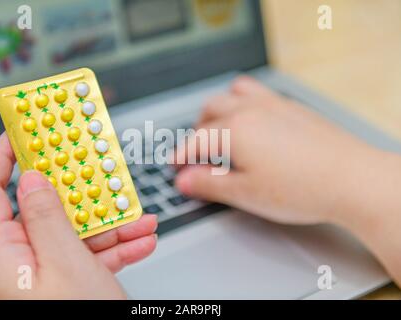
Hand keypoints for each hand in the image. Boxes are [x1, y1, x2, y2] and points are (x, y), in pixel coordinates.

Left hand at [0, 133, 156, 298]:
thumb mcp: (66, 263)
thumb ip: (47, 216)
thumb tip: (32, 179)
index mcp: (0, 260)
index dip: (4, 159)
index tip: (24, 133)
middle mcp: (16, 268)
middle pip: (43, 212)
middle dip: (79, 193)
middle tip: (94, 169)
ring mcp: (42, 279)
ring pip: (72, 235)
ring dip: (108, 223)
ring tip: (136, 214)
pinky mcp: (65, 288)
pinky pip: (87, 258)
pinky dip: (114, 248)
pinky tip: (139, 240)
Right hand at [174, 76, 400, 285]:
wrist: (352, 179)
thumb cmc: (302, 188)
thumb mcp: (245, 193)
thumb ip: (209, 184)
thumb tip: (184, 180)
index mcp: (235, 129)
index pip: (195, 140)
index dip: (180, 156)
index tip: (175, 167)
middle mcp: (251, 109)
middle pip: (210, 110)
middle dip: (197, 131)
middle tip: (197, 154)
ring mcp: (274, 104)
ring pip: (234, 93)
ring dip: (220, 109)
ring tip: (221, 130)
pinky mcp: (293, 107)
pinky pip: (259, 93)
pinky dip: (245, 104)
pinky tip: (254, 123)